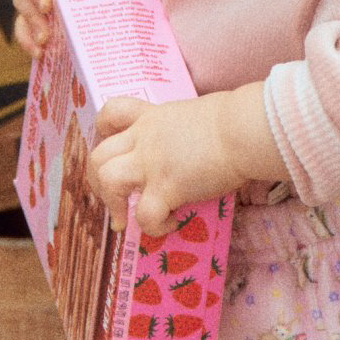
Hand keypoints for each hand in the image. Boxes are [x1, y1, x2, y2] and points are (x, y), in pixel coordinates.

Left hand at [89, 85, 291, 234]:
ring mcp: (152, 163)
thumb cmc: (233, 124)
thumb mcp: (197, 118)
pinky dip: (153, 226)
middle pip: (97, 157)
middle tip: (114, 202)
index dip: (102, 133)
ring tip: (125, 221)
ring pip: (108, 181)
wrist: (242, 131)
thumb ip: (183, 134)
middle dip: (97, 184)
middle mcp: (144, 139)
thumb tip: (195, 154)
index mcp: (151, 118)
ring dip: (112, 206)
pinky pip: (145, 214)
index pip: (110, 113)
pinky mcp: (167, 187)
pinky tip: (170, 224)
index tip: (113, 152)